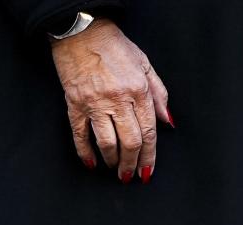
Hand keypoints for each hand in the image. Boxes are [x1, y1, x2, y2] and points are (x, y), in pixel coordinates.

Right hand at [51, 18, 171, 182]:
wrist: (81, 28)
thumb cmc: (114, 46)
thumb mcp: (145, 66)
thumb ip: (159, 95)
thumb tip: (168, 122)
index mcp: (138, 91)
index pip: (149, 133)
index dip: (149, 156)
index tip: (148, 171)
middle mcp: (118, 99)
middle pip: (130, 141)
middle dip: (133, 163)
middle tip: (132, 176)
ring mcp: (94, 102)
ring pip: (107, 141)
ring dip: (113, 161)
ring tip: (116, 171)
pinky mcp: (74, 102)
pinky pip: (79, 132)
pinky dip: (84, 151)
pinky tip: (91, 163)